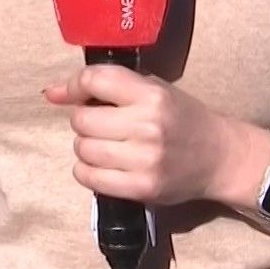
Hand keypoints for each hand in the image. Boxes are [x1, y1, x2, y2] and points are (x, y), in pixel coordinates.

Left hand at [44, 64, 268, 207]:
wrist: (219, 156)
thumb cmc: (181, 117)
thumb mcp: (153, 90)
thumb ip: (108, 86)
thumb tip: (51, 93)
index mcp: (151, 95)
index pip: (95, 80)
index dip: (72, 86)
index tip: (66, 94)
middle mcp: (147, 125)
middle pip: (82, 120)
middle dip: (83, 121)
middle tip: (100, 125)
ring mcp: (145, 159)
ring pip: (83, 149)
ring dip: (85, 147)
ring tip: (104, 145)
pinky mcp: (142, 188)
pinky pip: (89, 178)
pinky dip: (86, 171)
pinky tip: (101, 166)